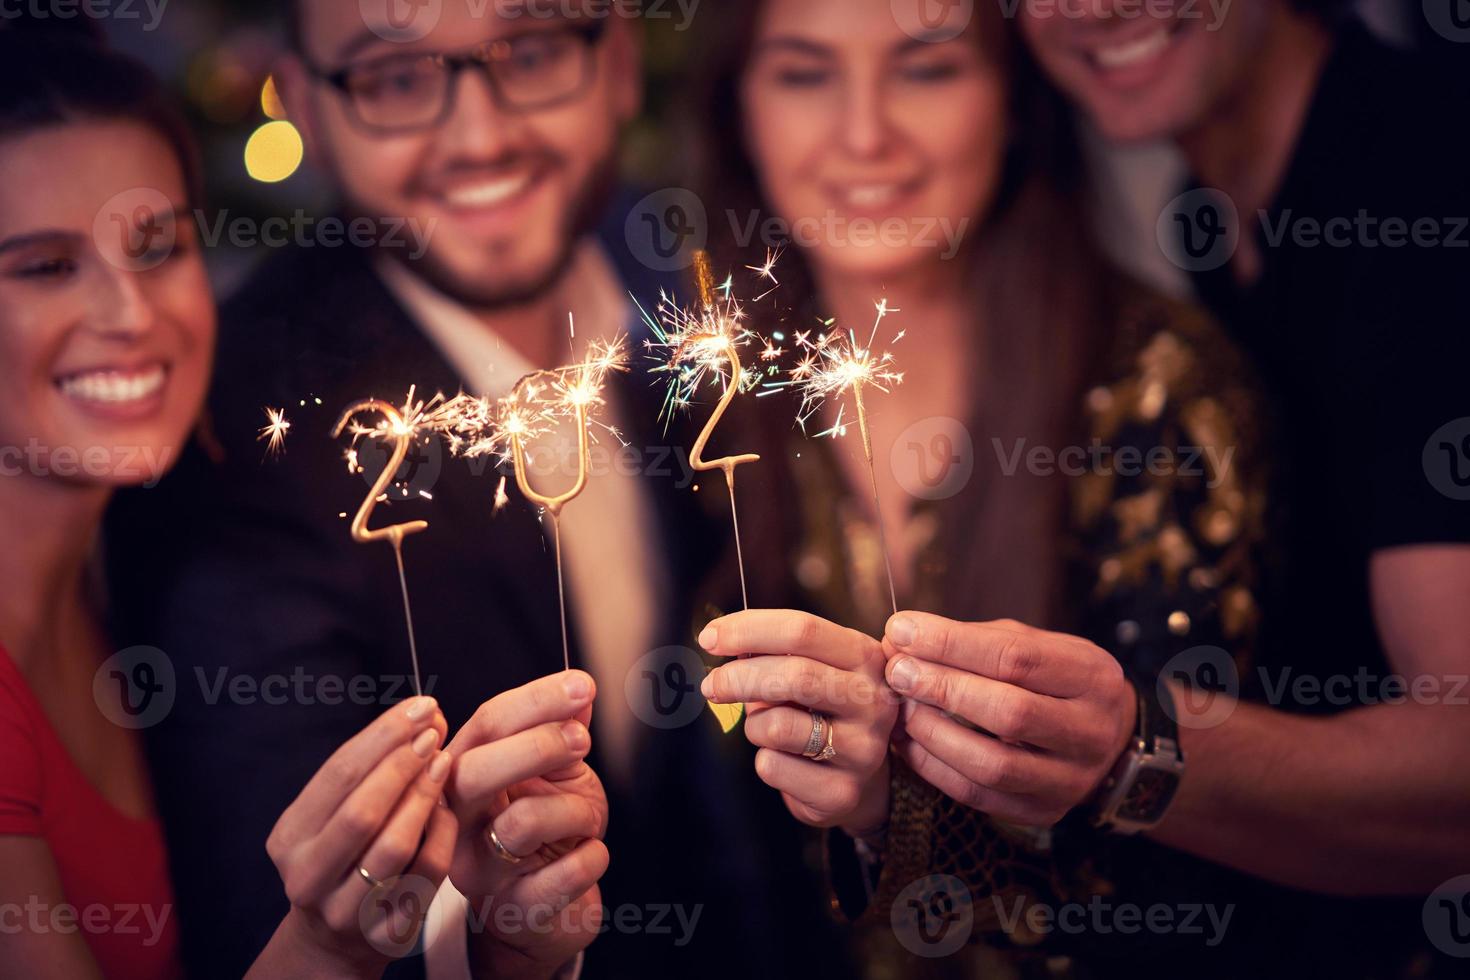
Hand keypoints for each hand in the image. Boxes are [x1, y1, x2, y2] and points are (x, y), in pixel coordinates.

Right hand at [257, 696, 457, 975]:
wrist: (336, 937)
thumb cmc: (344, 852)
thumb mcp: (337, 811)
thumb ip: (371, 766)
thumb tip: (424, 713)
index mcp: (289, 836)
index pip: (338, 774)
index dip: (384, 735)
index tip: (422, 706)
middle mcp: (308, 876)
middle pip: (362, 812)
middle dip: (403, 765)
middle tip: (434, 732)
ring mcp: (345, 910)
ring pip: (394, 846)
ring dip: (424, 797)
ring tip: (444, 763)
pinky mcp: (385, 931)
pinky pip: (425, 874)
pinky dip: (442, 835)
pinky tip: (450, 809)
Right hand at [444, 671, 608, 977]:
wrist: (545, 908)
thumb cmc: (546, 828)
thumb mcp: (552, 771)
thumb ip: (560, 729)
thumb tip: (579, 691)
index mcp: (459, 774)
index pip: (485, 724)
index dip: (535, 700)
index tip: (582, 686)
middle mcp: (455, 822)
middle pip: (473, 772)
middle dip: (537, 746)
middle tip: (582, 740)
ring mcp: (479, 870)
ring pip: (520, 823)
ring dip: (574, 809)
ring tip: (586, 817)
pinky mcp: (514, 910)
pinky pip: (564, 874)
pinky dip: (593, 855)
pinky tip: (591, 851)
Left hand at [700, 609, 898, 840]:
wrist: (858, 778)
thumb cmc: (823, 711)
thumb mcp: (812, 670)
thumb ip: (774, 652)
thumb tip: (721, 639)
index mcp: (865, 656)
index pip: (803, 630)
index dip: (749, 630)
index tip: (710, 637)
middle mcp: (872, 700)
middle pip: (795, 675)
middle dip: (738, 677)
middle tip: (711, 685)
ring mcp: (863, 748)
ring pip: (778, 725)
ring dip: (753, 725)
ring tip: (764, 728)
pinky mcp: (842, 791)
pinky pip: (774, 766)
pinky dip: (764, 760)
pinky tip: (784, 759)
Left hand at [883, 612, 1135, 827]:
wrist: (1104, 737)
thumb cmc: (1052, 680)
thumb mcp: (1032, 645)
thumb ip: (974, 641)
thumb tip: (901, 637)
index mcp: (1093, 677)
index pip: (1016, 657)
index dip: (951, 643)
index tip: (902, 631)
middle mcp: (1091, 732)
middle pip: (1009, 713)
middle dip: (942, 689)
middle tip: (896, 672)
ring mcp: (1071, 780)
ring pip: (993, 764)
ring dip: (933, 733)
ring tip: (900, 708)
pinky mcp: (1044, 812)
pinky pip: (979, 796)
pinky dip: (934, 768)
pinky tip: (908, 742)